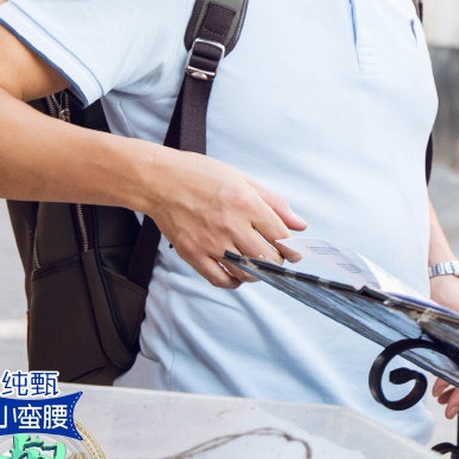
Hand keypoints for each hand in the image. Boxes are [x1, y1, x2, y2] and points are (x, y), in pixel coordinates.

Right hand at [141, 151, 306, 287]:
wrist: (159, 180)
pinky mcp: (192, 253)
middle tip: (276, 258)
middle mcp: (230, 225)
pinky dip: (233, 282)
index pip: (280, 236)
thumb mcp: (244, 180)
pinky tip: (237, 274)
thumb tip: (300, 225)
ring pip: (246, 272)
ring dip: (257, 274)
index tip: (292, 251)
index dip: (291, 248)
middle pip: (267, 258)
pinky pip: (219, 279)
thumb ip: (274, 203)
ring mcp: (210, 242)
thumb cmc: (200, 175)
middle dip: (277, 262)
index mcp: (245, 203)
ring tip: (257, 265)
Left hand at [427, 275, 458, 417]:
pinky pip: (453, 363)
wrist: (441, 279)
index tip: (454, 404)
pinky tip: (438, 385)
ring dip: (451, 387)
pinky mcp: (454, 341)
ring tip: (439, 397)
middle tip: (447, 408)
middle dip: (458, 394)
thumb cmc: (456, 292)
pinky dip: (446, 375)